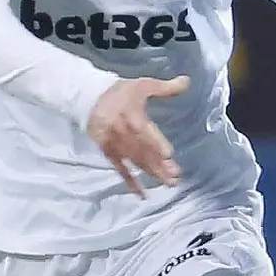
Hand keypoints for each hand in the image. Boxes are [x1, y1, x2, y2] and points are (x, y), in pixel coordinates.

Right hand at [86, 75, 188, 197]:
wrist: (87, 98)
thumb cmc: (119, 92)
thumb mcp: (142, 85)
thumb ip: (165, 87)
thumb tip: (187, 81)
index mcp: (132, 116)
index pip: (145, 131)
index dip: (156, 143)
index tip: (168, 154)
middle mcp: (123, 133)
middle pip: (143, 151)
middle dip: (160, 165)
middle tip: (175, 178)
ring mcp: (115, 145)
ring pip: (135, 162)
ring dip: (151, 173)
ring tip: (168, 184)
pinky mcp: (108, 152)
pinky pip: (120, 169)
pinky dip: (130, 182)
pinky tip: (142, 194)